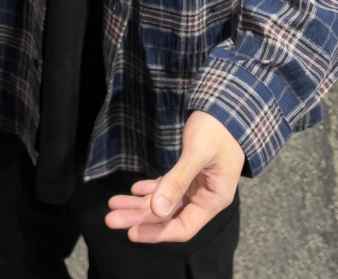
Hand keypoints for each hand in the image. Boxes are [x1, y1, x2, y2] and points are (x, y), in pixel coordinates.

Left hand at [104, 110, 244, 242]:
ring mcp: (196, 185)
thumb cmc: (216, 129)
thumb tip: (156, 210)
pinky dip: (150, 188)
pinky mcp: (189, 172)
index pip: (183, 227)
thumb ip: (177, 181)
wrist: (226, 105)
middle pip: (168, 216)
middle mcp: (204, 197)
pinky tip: (133, 190)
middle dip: (139, 217)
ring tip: (113, 203)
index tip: (131, 232)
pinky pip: (166, 186)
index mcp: (213, 199)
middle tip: (110, 219)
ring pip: (164, 201)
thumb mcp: (197, 154)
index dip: (157, 232)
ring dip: (139, 203)